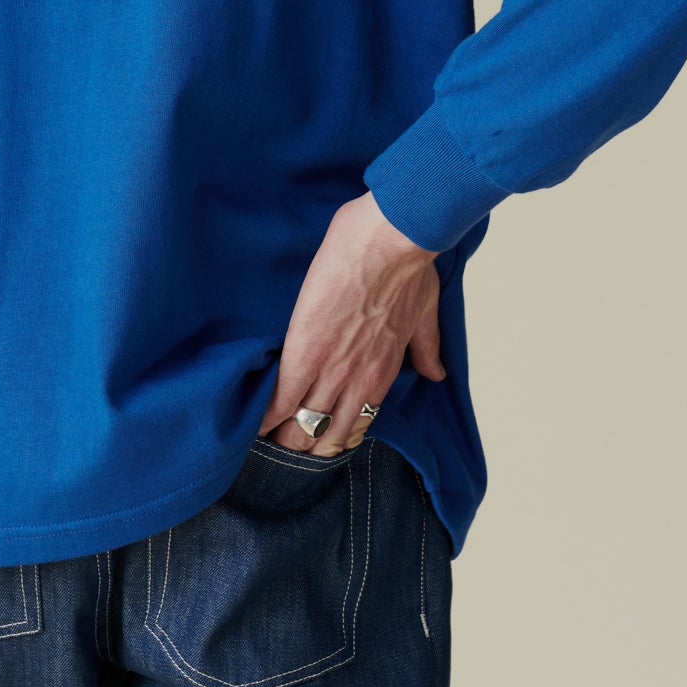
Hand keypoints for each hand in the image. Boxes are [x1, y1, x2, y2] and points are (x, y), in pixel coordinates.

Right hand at [258, 190, 445, 455]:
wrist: (392, 240)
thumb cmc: (409, 267)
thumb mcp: (426, 313)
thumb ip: (428, 348)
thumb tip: (436, 374)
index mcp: (383, 373)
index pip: (355, 426)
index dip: (333, 438)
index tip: (317, 438)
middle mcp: (359, 381)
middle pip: (326, 436)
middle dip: (305, 445)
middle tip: (285, 442)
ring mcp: (332, 369)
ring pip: (304, 425)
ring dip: (284, 435)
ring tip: (265, 437)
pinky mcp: (305, 351)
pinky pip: (282, 398)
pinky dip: (266, 415)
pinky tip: (251, 424)